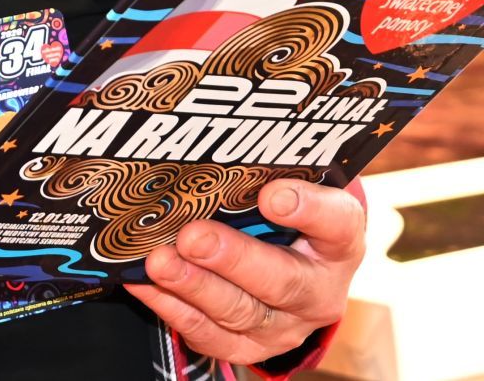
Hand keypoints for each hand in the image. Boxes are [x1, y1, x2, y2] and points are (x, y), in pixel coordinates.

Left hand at [127, 180, 364, 368]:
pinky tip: (144, 283)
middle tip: (192, 236)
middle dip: (231, 259)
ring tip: (158, 262)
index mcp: (339, 241)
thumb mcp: (291, 187)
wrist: (294, 269)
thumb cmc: (287, 216)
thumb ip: (264, 169)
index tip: (273, 194)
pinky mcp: (250, 347)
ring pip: (240, 313)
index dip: (308, 209)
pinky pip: (210, 335)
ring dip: (194, 286)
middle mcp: (319, 291)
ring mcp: (285, 326)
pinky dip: (172, 308)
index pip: (337, 223)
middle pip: (281, 281)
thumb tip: (210, 137)